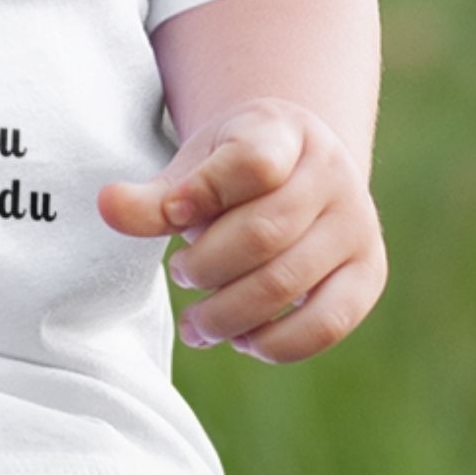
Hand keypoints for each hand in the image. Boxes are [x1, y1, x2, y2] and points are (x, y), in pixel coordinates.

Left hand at [97, 98, 387, 361]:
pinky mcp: (369, 272)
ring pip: (287, 281)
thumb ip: (153, 197)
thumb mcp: (192, 168)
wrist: (297, 172)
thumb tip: (107, 206)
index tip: (172, 215)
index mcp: (285, 131)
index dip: (203, 193)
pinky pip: (326, 323)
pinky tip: (243, 340)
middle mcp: (333, 172)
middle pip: (264, 233)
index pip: (252, 162)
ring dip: (228, 314)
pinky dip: (276, 343)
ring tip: (197, 323)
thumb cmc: (231, 173)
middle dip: (206, 267)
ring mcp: (357, 223)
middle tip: (180, 274)